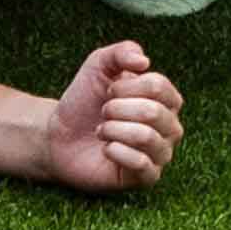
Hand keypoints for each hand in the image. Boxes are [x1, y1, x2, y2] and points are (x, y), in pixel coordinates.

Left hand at [37, 38, 183, 194]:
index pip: (159, 86)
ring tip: (101, 130)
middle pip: (154, 112)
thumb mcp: (98, 65)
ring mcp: (160, 153)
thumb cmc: (84, 101)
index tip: (109, 90)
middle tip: (103, 112)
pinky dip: (117, 152)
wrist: (59, 136)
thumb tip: (144, 61)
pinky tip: (105, 148)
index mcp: (166, 99)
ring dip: (114, 130)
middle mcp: (170, 126)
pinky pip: (143, 164)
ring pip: (148, 138)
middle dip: (117, 109)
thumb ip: (121, 52)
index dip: (127, 86)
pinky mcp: (146, 177)